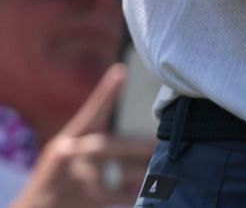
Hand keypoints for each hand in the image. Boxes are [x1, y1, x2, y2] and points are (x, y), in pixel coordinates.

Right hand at [15, 64, 157, 207]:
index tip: (120, 72)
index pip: (89, 112)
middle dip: (134, 145)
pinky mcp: (84, 200)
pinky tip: (151, 190)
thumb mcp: (67, 149)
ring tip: (163, 166)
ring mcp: (77, 179)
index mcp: (69, 138)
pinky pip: (117, 196)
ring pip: (115, 173)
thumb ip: (92, 135)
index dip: (105, 93)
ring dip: (142, 171)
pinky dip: (136, 193)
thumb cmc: (60, 173)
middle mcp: (71, 155)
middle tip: (158, 142)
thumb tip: (127, 106)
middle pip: (104, 146)